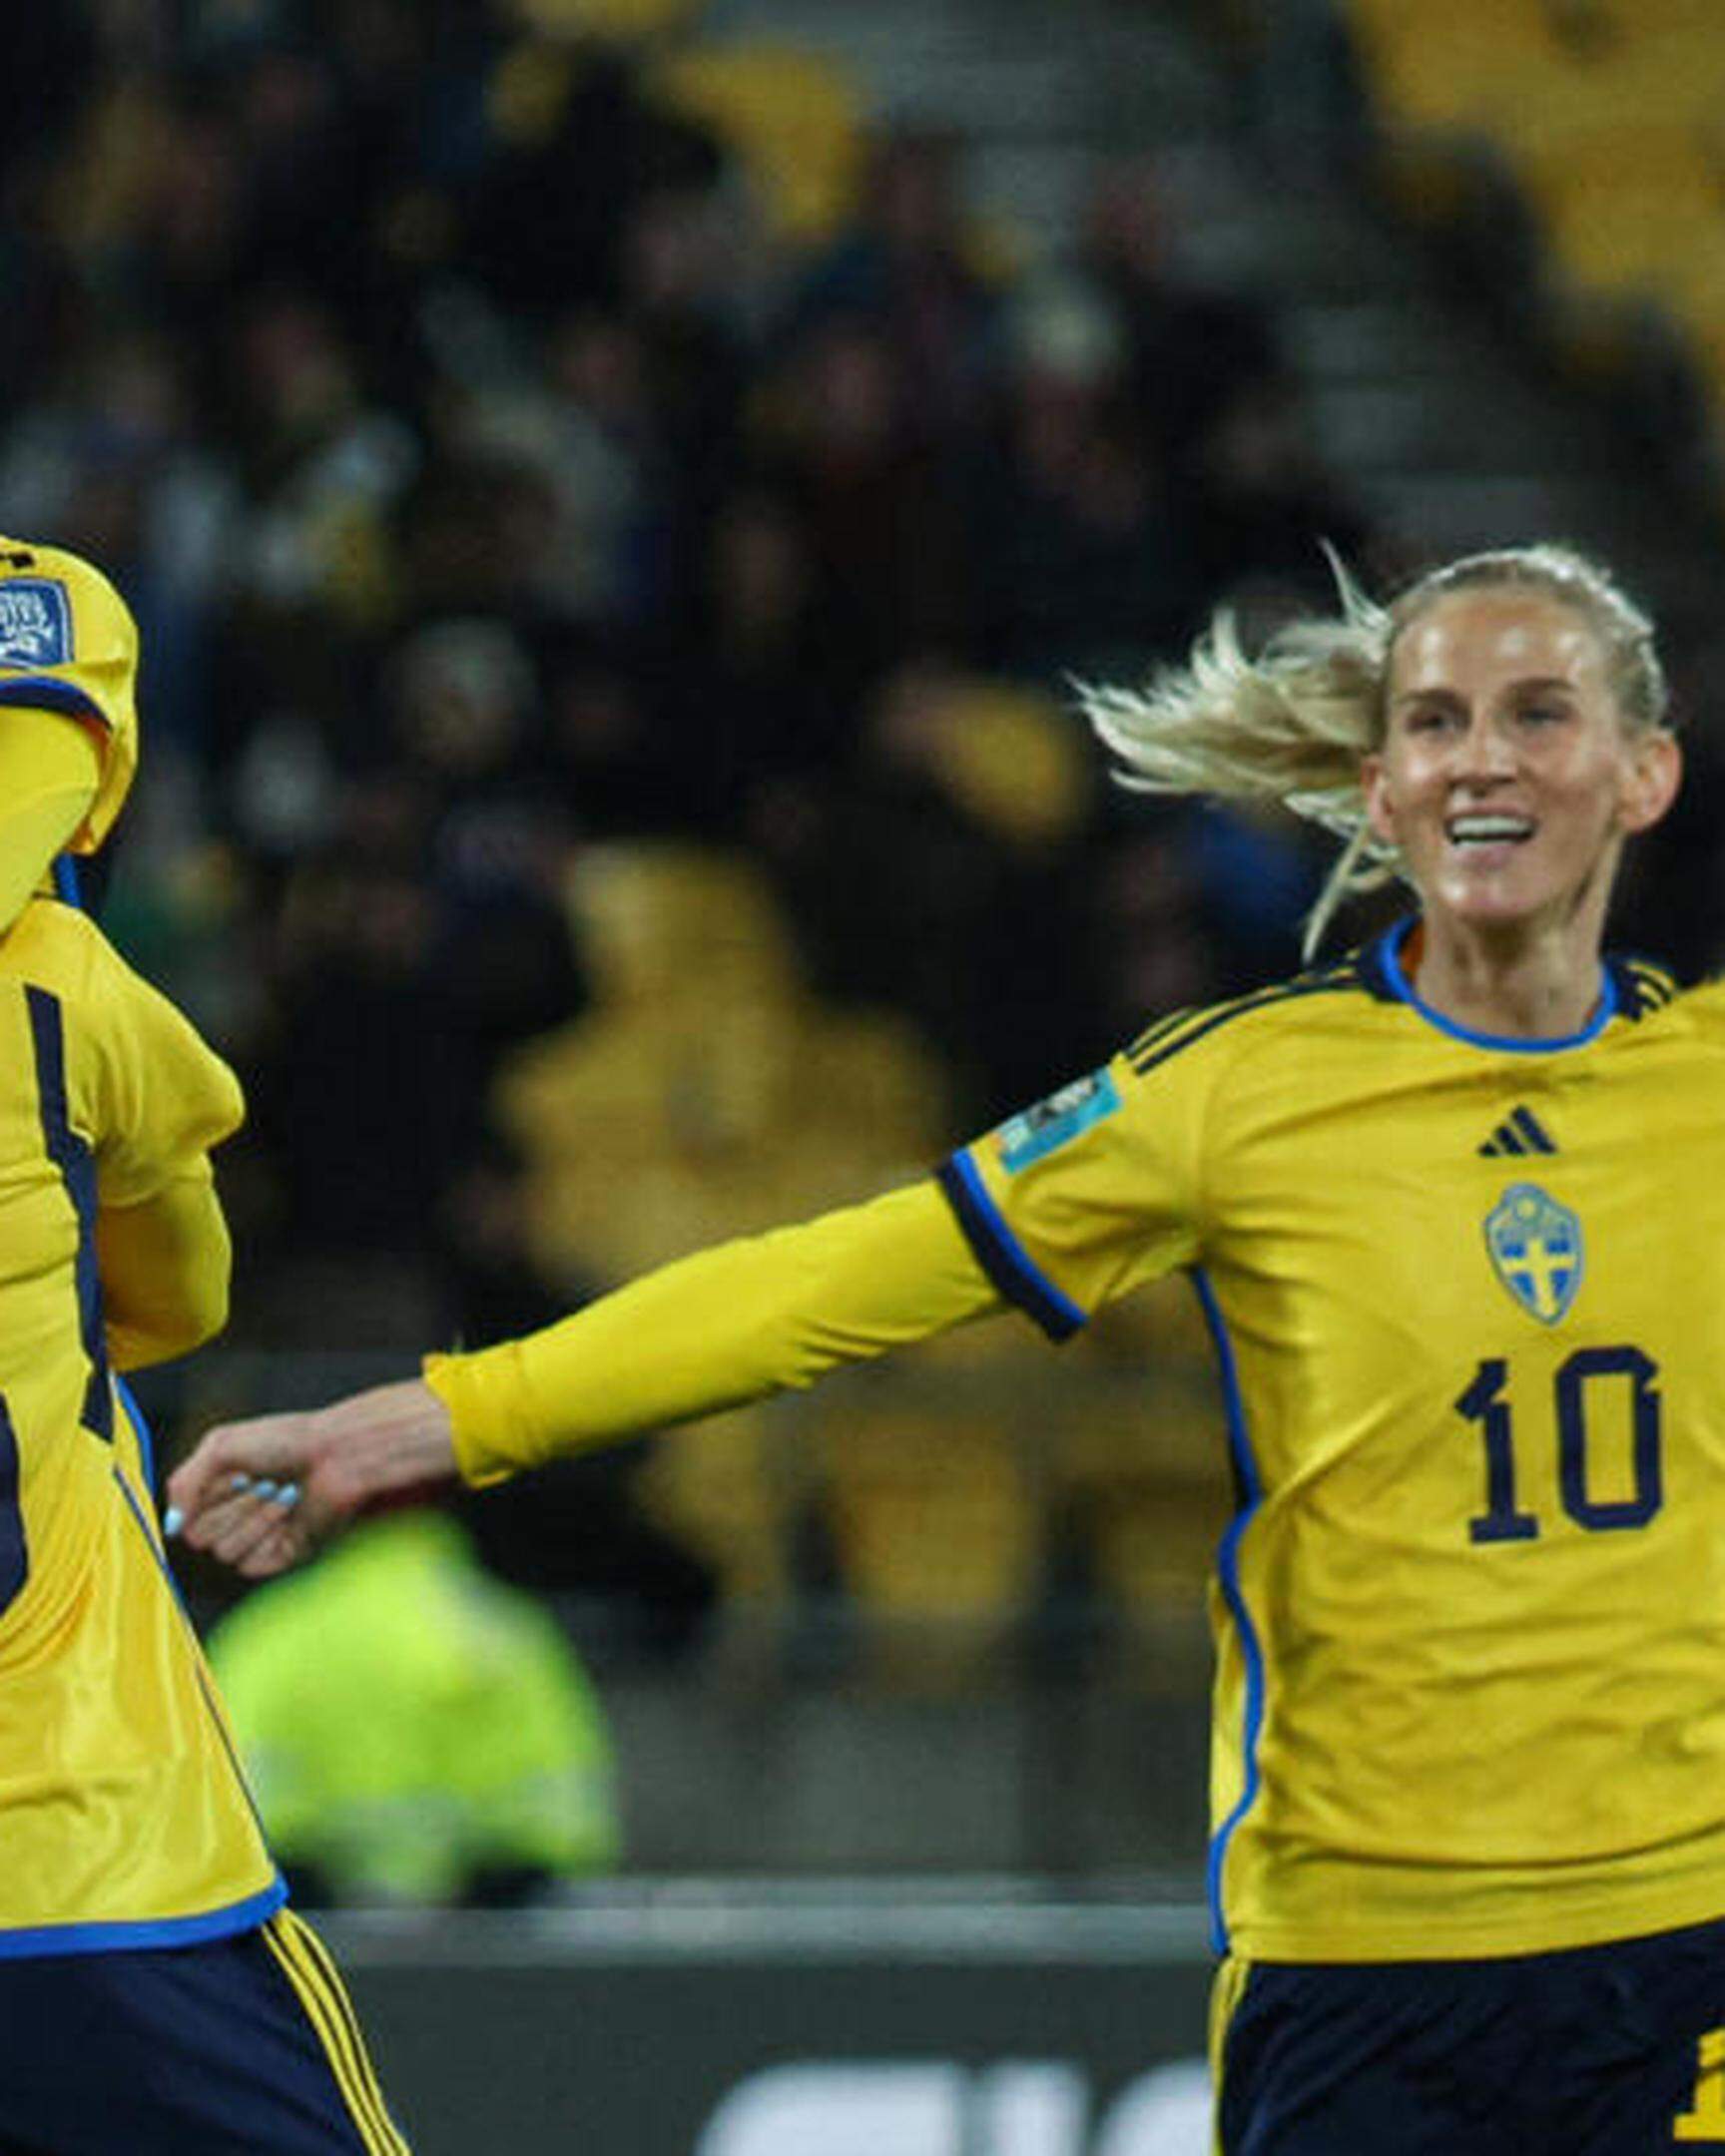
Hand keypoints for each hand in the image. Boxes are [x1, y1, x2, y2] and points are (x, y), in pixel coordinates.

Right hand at [163, 1378, 458, 1577]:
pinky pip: (250, 1566)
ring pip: (224, 1554)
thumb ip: (184, 1483)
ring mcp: (257, 1539)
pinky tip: (292, 1513)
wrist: (339, 1453)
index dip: (204, 1499)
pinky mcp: (281, 1556)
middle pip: (200, 1539)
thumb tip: (171, 1524)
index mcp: (215, 1492)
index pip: (183, 1518)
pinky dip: (268, 1536)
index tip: (233, 1473)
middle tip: (264, 1479)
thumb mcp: (221, 1446)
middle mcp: (233, 1518)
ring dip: (254, 1519)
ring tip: (284, 1491)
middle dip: (233, 1506)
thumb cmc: (285, 1440)